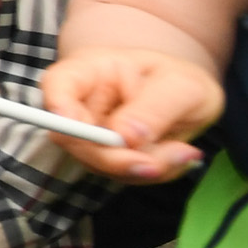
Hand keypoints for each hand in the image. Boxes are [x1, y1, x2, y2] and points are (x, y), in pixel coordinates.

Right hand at [42, 49, 219, 182]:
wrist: (189, 100)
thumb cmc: (181, 83)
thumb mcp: (183, 87)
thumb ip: (155, 109)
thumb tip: (126, 137)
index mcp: (92, 71)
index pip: (59, 82)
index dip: (58, 104)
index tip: (74, 122)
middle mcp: (82, 104)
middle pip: (72, 136)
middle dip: (113, 157)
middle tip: (155, 165)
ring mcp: (91, 134)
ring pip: (98, 163)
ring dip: (142, 167)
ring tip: (182, 153)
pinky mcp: (105, 158)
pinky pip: (121, 175)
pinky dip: (151, 172)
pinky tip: (176, 156)